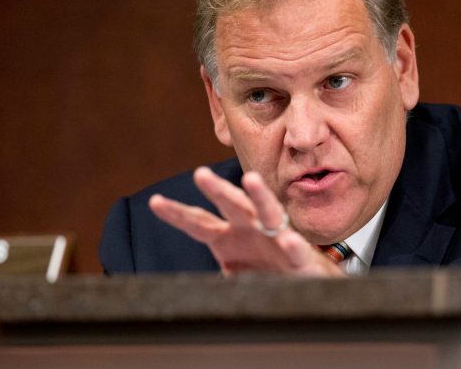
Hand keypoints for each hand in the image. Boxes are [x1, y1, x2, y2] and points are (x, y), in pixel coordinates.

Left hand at [149, 166, 344, 276]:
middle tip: (201, 174)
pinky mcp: (299, 258)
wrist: (305, 284)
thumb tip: (177, 286)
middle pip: (232, 205)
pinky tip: (289, 240)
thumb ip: (209, 269)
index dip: (177, 213)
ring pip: (268, 213)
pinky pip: (296, 250)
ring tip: (251, 179)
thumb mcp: (231, 274)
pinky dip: (293, 245)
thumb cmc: (266, 272)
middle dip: (217, 189)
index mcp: (227, 236)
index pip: (198, 222)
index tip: (155, 202)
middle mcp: (251, 229)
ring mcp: (277, 239)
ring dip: (259, 196)